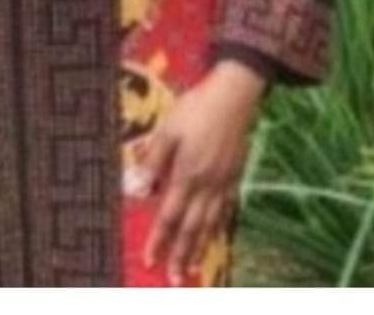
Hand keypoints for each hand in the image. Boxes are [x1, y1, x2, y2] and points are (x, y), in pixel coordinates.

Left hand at [141, 61, 265, 285]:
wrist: (234, 95)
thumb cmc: (195, 108)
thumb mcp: (168, 129)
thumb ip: (153, 159)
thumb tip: (138, 188)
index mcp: (187, 174)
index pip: (169, 215)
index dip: (159, 239)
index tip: (150, 259)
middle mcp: (207, 184)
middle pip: (191, 227)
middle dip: (180, 253)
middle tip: (173, 278)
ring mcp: (224, 181)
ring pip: (210, 222)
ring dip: (200, 246)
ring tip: (192, 267)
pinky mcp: (236, 175)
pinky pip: (226, 209)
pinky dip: (218, 227)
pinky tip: (214, 234)